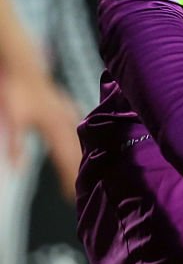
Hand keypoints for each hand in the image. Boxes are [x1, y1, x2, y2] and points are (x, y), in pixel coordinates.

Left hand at [1, 59, 81, 200]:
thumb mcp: (15, 122)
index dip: (69, 178)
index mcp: (55, 127)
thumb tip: (17, 170)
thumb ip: (17, 146)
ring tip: (87, 169)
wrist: (23, 66)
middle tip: (85, 191)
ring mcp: (67, 111)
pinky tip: (83, 136)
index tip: (73, 197)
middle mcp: (65, 120)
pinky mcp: (65, 105)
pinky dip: (81, 135)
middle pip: (76, 151)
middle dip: (79, 171)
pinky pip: (78, 124)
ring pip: (79, 138)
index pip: (65, 158)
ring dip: (82, 154)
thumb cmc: (19, 92)